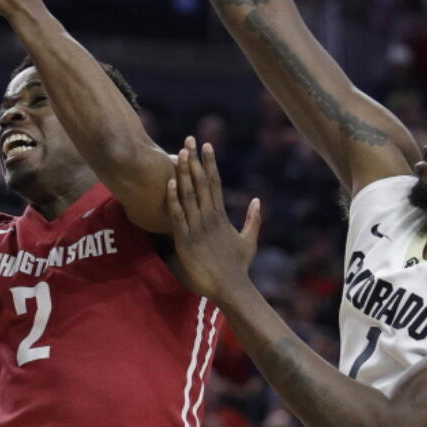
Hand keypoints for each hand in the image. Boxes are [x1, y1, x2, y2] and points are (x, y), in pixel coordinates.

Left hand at [166, 137, 261, 304]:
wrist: (231, 288)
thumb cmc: (238, 267)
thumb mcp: (249, 240)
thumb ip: (253, 220)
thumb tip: (256, 200)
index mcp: (221, 215)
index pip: (215, 182)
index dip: (210, 163)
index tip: (207, 145)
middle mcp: (209, 217)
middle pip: (201, 182)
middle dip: (194, 160)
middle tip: (189, 139)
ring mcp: (198, 227)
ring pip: (189, 195)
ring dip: (183, 173)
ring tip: (179, 153)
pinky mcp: (186, 240)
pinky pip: (178, 216)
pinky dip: (174, 200)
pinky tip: (169, 184)